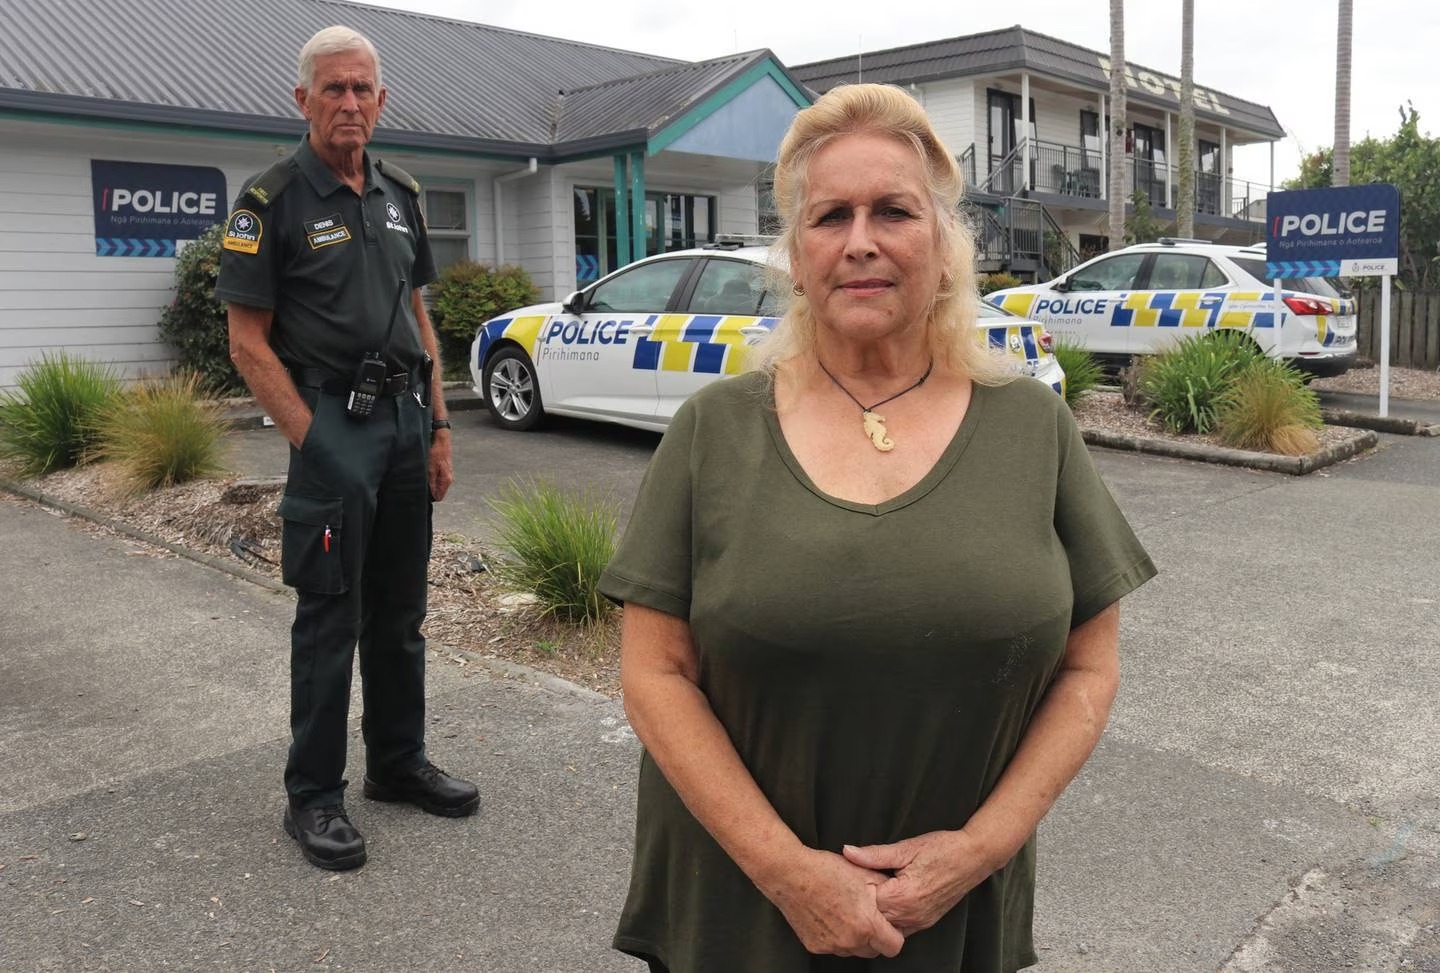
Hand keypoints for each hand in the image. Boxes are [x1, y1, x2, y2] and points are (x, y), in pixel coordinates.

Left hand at [428, 429, 453, 500]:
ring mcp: (447, 473)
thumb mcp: (430, 468)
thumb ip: (430, 482)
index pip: (439, 496)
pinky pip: (437, 478)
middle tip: (420, 482)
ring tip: (423, 474)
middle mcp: (448, 478)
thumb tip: (430, 494)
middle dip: (429, 489)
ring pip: (437, 484)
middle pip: (438, 491)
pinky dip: (431, 476)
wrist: (441, 439)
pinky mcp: (444, 469)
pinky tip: (427, 470)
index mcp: (446, 480)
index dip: (430, 496)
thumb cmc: (437, 451)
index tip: (423, 493)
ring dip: (430, 482)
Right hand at [760, 847, 904, 957]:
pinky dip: (837, 937)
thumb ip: (886, 891)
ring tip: (847, 913)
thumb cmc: (826, 870)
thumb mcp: (864, 874)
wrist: (790, 874)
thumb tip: (897, 900)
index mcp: (866, 924)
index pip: (894, 946)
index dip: (894, 934)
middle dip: (875, 937)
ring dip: (856, 938)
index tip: (888, 923)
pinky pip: (835, 948)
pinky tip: (831, 916)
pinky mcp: (815, 946)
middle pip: (874, 951)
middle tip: (867, 915)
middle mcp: (849, 941)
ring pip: (854, 951)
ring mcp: (831, 946)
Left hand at [842, 831, 992, 935]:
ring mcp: (919, 922)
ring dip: (877, 912)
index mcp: (902, 897)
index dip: (855, 888)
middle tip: (859, 882)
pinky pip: (900, 928)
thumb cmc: (942, 849)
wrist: (973, 858)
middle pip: (873, 917)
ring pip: (886, 926)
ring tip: (873, 891)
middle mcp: (910, 915)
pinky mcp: (925, 922)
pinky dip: (890, 918)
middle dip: (864, 902)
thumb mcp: (905, 848)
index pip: (865, 902)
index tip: (851, 875)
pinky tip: (888, 901)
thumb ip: (874, 854)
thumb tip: (847, 851)